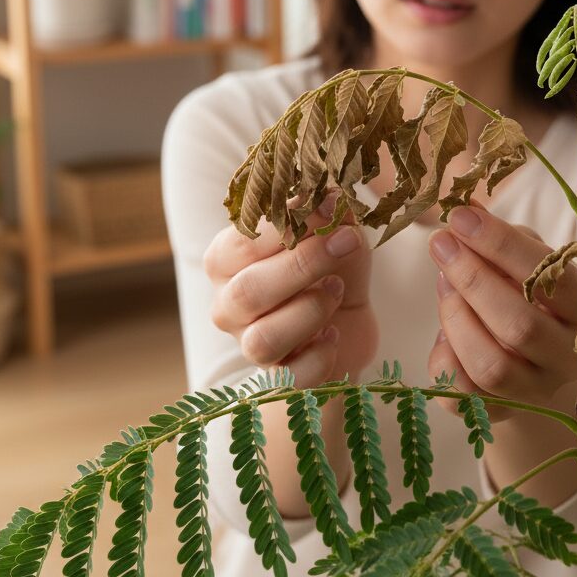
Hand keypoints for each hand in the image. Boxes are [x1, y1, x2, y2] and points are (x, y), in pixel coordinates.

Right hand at [206, 191, 376, 388]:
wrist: (350, 313)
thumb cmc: (329, 261)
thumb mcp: (331, 227)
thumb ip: (325, 211)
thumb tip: (326, 197)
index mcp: (226, 260)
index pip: (239, 243)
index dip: (285, 225)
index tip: (330, 207)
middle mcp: (229, 304)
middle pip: (248, 293)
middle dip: (303, 265)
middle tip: (346, 242)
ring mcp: (249, 344)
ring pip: (262, 341)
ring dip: (308, 312)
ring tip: (337, 289)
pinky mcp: (280, 378)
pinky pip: (291, 380)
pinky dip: (319, 357)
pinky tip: (335, 333)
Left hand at [426, 202, 576, 421]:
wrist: (538, 362)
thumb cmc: (532, 295)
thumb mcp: (530, 261)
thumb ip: (505, 238)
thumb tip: (467, 208)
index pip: (548, 277)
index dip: (501, 245)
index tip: (461, 217)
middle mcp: (569, 356)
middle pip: (519, 326)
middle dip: (472, 278)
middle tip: (441, 244)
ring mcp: (537, 391)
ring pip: (492, 366)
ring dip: (456, 318)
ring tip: (442, 281)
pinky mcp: (502, 414)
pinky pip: (466, 397)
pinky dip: (446, 360)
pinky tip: (442, 331)